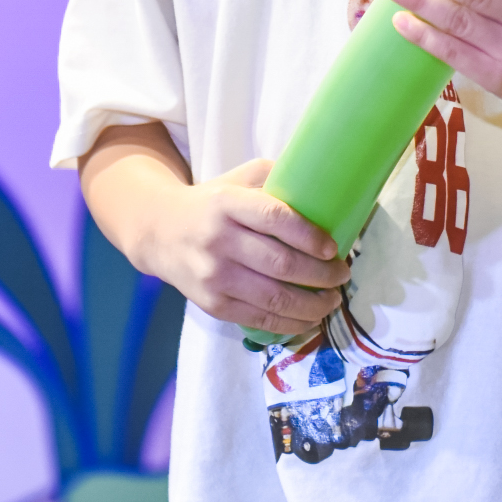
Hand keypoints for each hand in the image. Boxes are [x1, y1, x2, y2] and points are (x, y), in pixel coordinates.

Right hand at [96, 148, 349, 339]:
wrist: (159, 232)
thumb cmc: (212, 204)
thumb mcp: (238, 179)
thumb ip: (275, 178)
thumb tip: (324, 188)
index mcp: (227, 203)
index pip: (275, 219)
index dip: (309, 236)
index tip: (334, 247)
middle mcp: (219, 240)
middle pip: (280, 263)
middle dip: (321, 275)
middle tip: (342, 275)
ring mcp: (214, 276)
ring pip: (273, 297)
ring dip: (312, 304)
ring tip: (332, 300)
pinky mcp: (212, 304)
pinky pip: (258, 318)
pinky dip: (290, 323)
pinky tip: (310, 318)